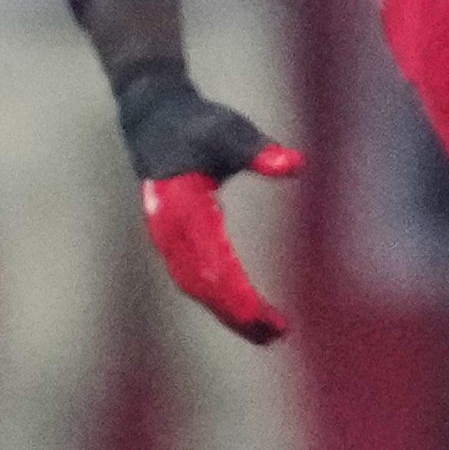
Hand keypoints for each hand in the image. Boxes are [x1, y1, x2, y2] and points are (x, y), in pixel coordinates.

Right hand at [116, 74, 303, 345]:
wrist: (153, 115)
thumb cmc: (196, 123)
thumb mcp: (230, 131)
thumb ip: (260, 150)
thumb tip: (295, 163)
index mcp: (183, 208)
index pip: (214, 266)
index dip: (242, 297)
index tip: (271, 319)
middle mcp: (170, 229)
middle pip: (204, 285)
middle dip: (239, 314)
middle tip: (277, 334)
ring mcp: (166, 237)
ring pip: (196, 286)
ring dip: (228, 312)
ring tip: (265, 333)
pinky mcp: (171, 238)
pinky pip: (192, 277)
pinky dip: (216, 298)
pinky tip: (241, 309)